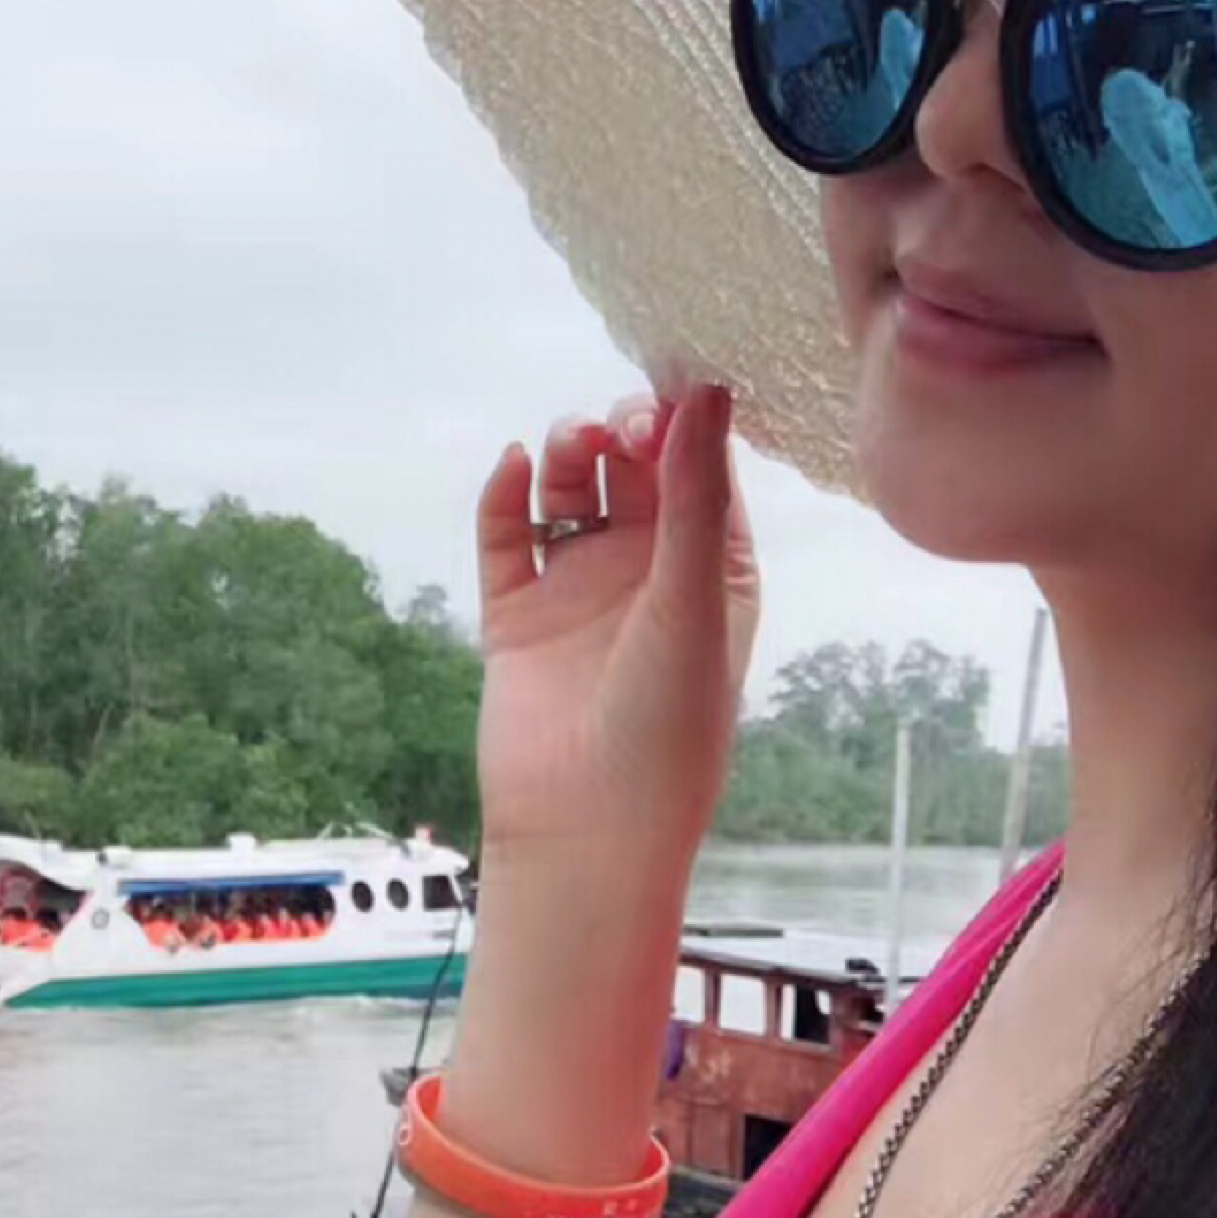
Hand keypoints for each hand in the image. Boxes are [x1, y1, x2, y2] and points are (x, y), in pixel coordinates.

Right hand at [473, 384, 759, 892]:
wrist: (586, 829)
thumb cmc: (667, 727)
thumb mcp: (692, 600)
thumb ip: (694, 495)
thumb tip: (708, 394)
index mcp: (712, 572)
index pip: (702, 472)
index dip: (687, 424)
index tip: (673, 387)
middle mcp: (646, 573)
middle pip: (633, 468)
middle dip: (625, 430)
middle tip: (619, 423)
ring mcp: (579, 590)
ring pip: (568, 489)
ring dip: (567, 453)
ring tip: (570, 443)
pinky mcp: (517, 613)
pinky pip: (507, 535)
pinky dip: (505, 494)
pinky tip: (512, 466)